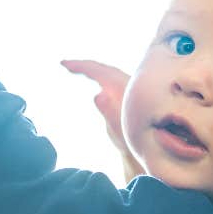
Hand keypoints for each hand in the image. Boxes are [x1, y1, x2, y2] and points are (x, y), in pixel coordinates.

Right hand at [61, 58, 143, 181]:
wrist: (148, 149)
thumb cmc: (132, 141)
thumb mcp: (119, 129)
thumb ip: (110, 112)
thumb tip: (99, 94)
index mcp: (126, 89)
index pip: (101, 72)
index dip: (82, 66)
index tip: (65, 64)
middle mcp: (130, 86)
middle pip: (106, 69)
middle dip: (85, 65)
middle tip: (65, 64)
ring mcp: (131, 91)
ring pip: (110, 74)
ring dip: (93, 70)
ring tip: (75, 68)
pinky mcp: (130, 97)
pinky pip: (113, 81)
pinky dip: (101, 77)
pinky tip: (95, 80)